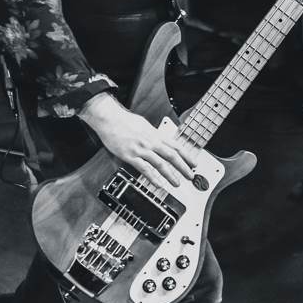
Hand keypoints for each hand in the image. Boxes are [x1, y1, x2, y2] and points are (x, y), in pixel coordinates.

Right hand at [78, 93, 197, 189]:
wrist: (109, 119)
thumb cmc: (124, 121)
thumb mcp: (144, 125)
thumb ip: (153, 135)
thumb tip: (161, 142)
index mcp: (155, 134)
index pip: (176, 146)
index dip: (186, 156)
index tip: (194, 163)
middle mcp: (150, 142)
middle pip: (171, 156)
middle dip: (183, 167)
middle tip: (190, 176)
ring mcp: (141, 149)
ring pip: (160, 164)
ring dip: (170, 175)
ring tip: (177, 183)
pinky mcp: (130, 156)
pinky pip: (144, 169)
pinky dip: (153, 178)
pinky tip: (159, 184)